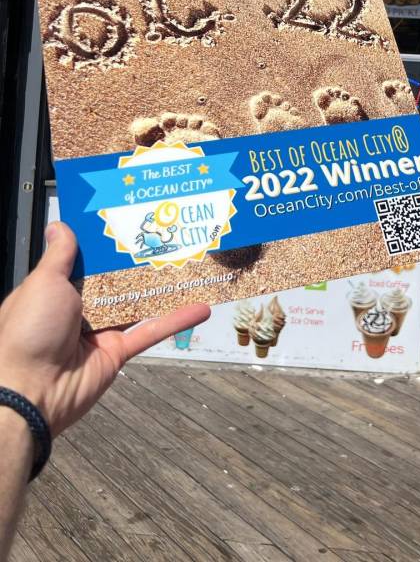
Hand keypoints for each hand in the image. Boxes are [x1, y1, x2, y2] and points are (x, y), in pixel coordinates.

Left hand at [0, 222, 209, 435]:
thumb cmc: (29, 331)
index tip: (129, 219)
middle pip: (116, 279)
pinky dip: (175, 320)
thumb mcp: (43, 284)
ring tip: (192, 265)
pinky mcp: (118, 351)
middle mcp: (78, 309)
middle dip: (140, 261)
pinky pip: (149, 331)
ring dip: (164, 288)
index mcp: (56, 290)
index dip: (106, 242)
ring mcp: (100, 330)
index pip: (85, 261)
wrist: (30, 391)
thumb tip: (60, 225)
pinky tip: (200, 308)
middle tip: (170, 235)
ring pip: (138, 303)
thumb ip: (59, 256)